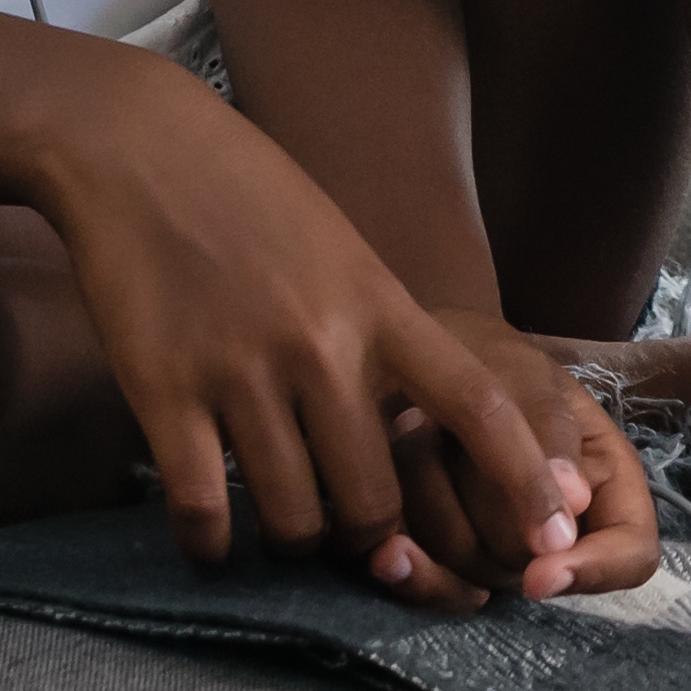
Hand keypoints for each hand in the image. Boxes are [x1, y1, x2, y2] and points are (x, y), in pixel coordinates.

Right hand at [31, 68, 585, 587]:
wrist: (136, 145)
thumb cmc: (247, 194)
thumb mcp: (344, 250)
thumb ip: (381, 332)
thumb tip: (423, 419)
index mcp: (380, 306)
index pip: (479, 405)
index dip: (521, 479)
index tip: (555, 533)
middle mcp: (322, 346)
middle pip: (376, 499)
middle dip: (371, 539)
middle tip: (352, 536)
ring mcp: (241, 371)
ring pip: (295, 519)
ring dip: (293, 544)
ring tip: (280, 531)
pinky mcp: (163, 390)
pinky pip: (203, 509)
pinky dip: (209, 546)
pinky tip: (208, 541)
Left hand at [371, 322, 668, 610]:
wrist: (409, 361)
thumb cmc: (481, 359)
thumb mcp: (523, 375)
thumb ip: (549, 431)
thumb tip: (575, 506)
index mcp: (604, 484)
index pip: (631, 555)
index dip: (594, 572)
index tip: (540, 573)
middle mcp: (557, 530)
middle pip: (537, 568)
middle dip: (492, 515)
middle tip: (458, 442)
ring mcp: (497, 551)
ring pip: (478, 577)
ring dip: (439, 517)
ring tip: (417, 443)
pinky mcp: (441, 562)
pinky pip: (432, 589)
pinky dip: (409, 569)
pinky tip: (385, 552)